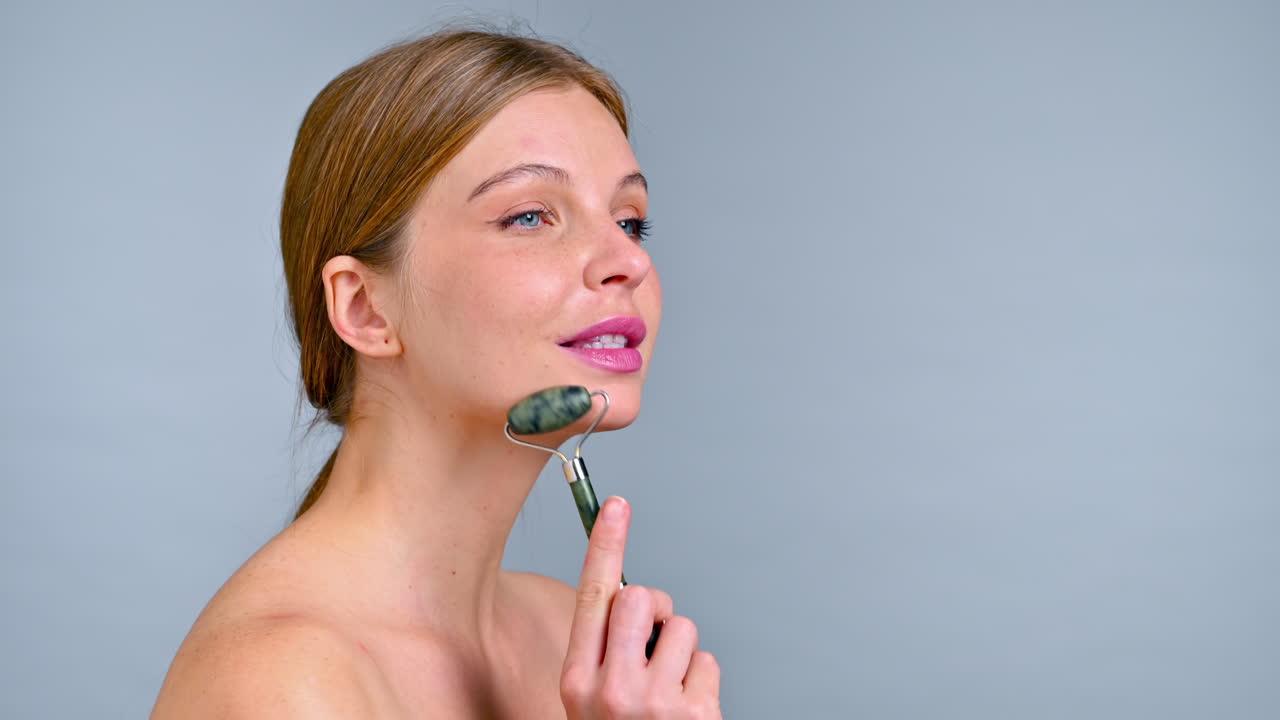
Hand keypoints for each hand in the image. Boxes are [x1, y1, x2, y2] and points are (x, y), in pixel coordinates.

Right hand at [560, 496, 721, 718]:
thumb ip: (605, 655)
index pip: (592, 597)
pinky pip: (707, 662)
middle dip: (654, 605)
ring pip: (682, 629)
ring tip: (669, 692)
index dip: (605, 545)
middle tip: (655, 632)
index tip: (616, 506)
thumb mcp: (591, 706)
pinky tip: (689, 712)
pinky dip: (702, 681)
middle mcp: (612, 690)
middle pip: (641, 599)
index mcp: (577, 682)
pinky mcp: (696, 715)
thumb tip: (638, 604)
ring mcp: (656, 704)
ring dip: (681, 653)